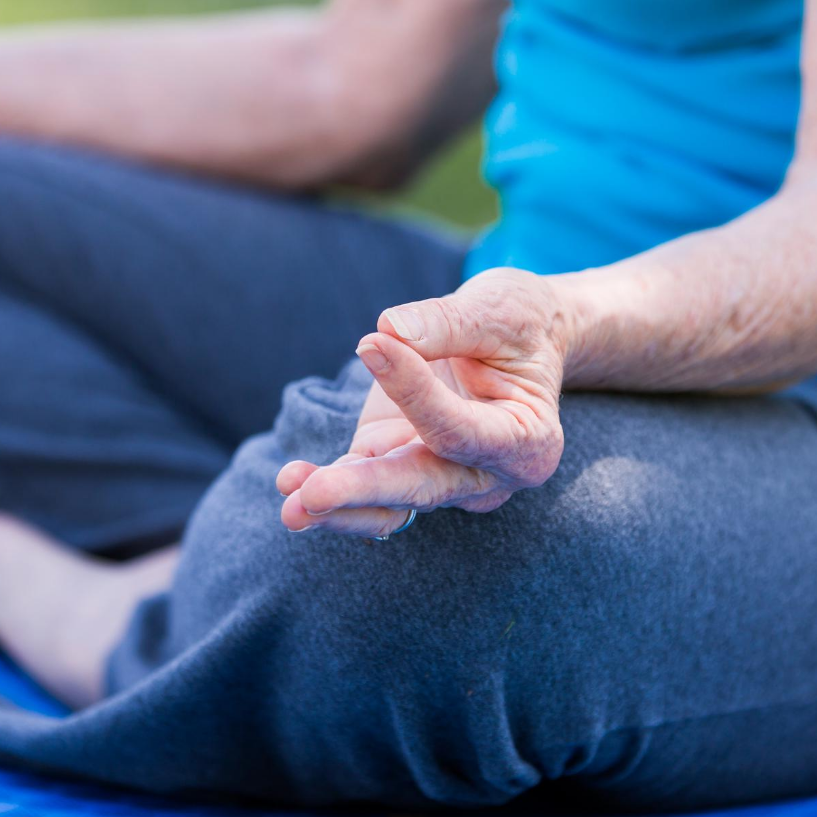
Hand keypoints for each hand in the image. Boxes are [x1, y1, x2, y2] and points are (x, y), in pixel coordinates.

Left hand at [276, 267, 570, 538]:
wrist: (520, 338)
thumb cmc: (520, 322)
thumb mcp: (498, 310)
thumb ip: (447, 324)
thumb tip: (390, 330)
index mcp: (526, 441)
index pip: (459, 430)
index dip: (413, 392)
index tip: (371, 343)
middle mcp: (484, 474)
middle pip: (422, 488)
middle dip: (365, 492)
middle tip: (314, 494)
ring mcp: (442, 476)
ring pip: (389, 506)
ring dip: (338, 505)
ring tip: (290, 502)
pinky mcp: (400, 463)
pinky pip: (365, 491)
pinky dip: (329, 491)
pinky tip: (290, 482)